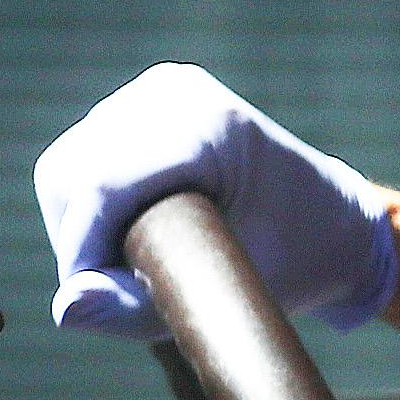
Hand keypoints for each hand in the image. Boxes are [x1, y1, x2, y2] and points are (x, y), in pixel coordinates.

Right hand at [33, 65, 399, 339]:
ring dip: (82, 223)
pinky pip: (82, 156)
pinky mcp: (147, 100)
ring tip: (134, 258)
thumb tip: (67, 308)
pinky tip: (134, 227)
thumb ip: (136, 310)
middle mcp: (179, 94)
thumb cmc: (294, 263)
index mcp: (212, 127)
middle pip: (75, 174)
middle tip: (123, 284)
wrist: (332, 223)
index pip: (102, 185)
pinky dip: (93, 202)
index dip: (85, 250)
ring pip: (69, 166)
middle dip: (82, 239)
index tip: (101, 299)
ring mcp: (161, 89)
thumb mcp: (222, 296)